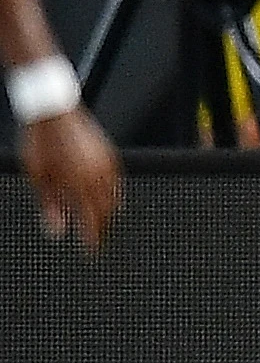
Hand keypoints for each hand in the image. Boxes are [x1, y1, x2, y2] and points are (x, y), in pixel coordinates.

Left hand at [20, 109, 120, 249]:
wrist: (53, 112)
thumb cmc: (40, 142)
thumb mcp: (37, 176)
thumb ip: (49, 205)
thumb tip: (55, 230)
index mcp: (78, 183)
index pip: (91, 218)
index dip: (92, 238)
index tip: (91, 251)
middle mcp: (97, 175)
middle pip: (107, 211)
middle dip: (104, 228)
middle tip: (98, 241)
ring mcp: (106, 164)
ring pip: (116, 197)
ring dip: (110, 213)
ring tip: (103, 223)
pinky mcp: (109, 154)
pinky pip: (118, 181)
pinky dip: (115, 194)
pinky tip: (108, 199)